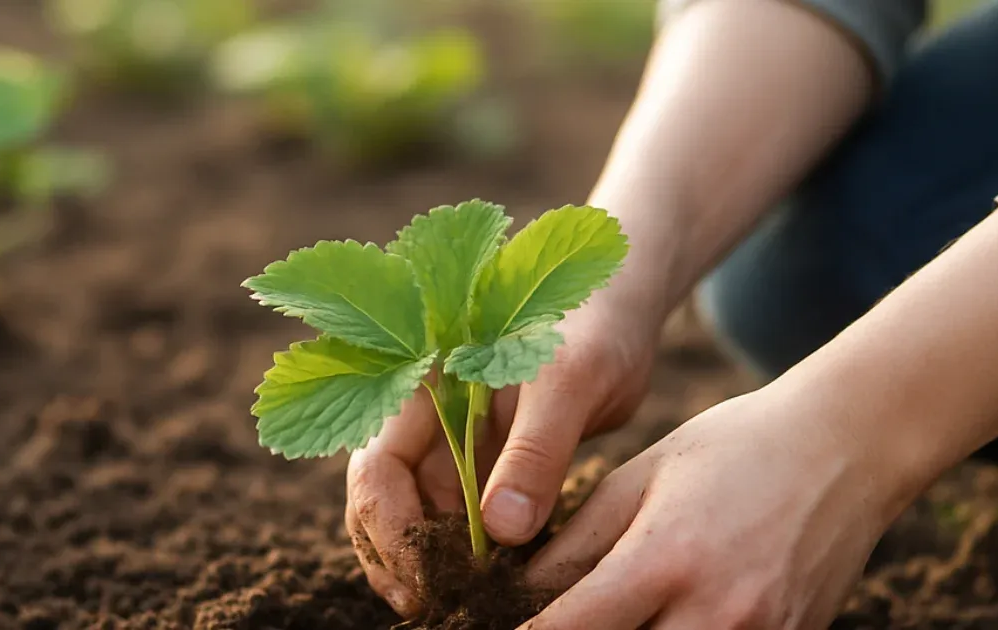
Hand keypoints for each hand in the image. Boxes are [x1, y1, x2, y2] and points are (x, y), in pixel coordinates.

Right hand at [344, 299, 656, 615]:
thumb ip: (535, 450)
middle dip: (399, 560)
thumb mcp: (568, 381)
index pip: (376, 470)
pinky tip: (496, 585)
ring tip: (464, 606)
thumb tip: (501, 529)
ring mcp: (457, 448)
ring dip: (435, 565)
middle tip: (435, 609)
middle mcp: (428, 423)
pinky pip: (468, 522)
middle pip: (385, 503)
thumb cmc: (591, 325)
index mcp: (421, 389)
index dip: (390, 530)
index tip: (427, 579)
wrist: (622, 308)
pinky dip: (473, 557)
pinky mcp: (491, 467)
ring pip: (423, 519)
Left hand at [520, 389, 895, 629]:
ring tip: (609, 617)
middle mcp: (716, 614)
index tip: (495, 627)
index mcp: (666, 559)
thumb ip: (576, 541)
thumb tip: (519, 591)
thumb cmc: (732, 449)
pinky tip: (662, 619)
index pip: (570, 629)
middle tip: (557, 622)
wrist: (845, 447)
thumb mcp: (640, 477)